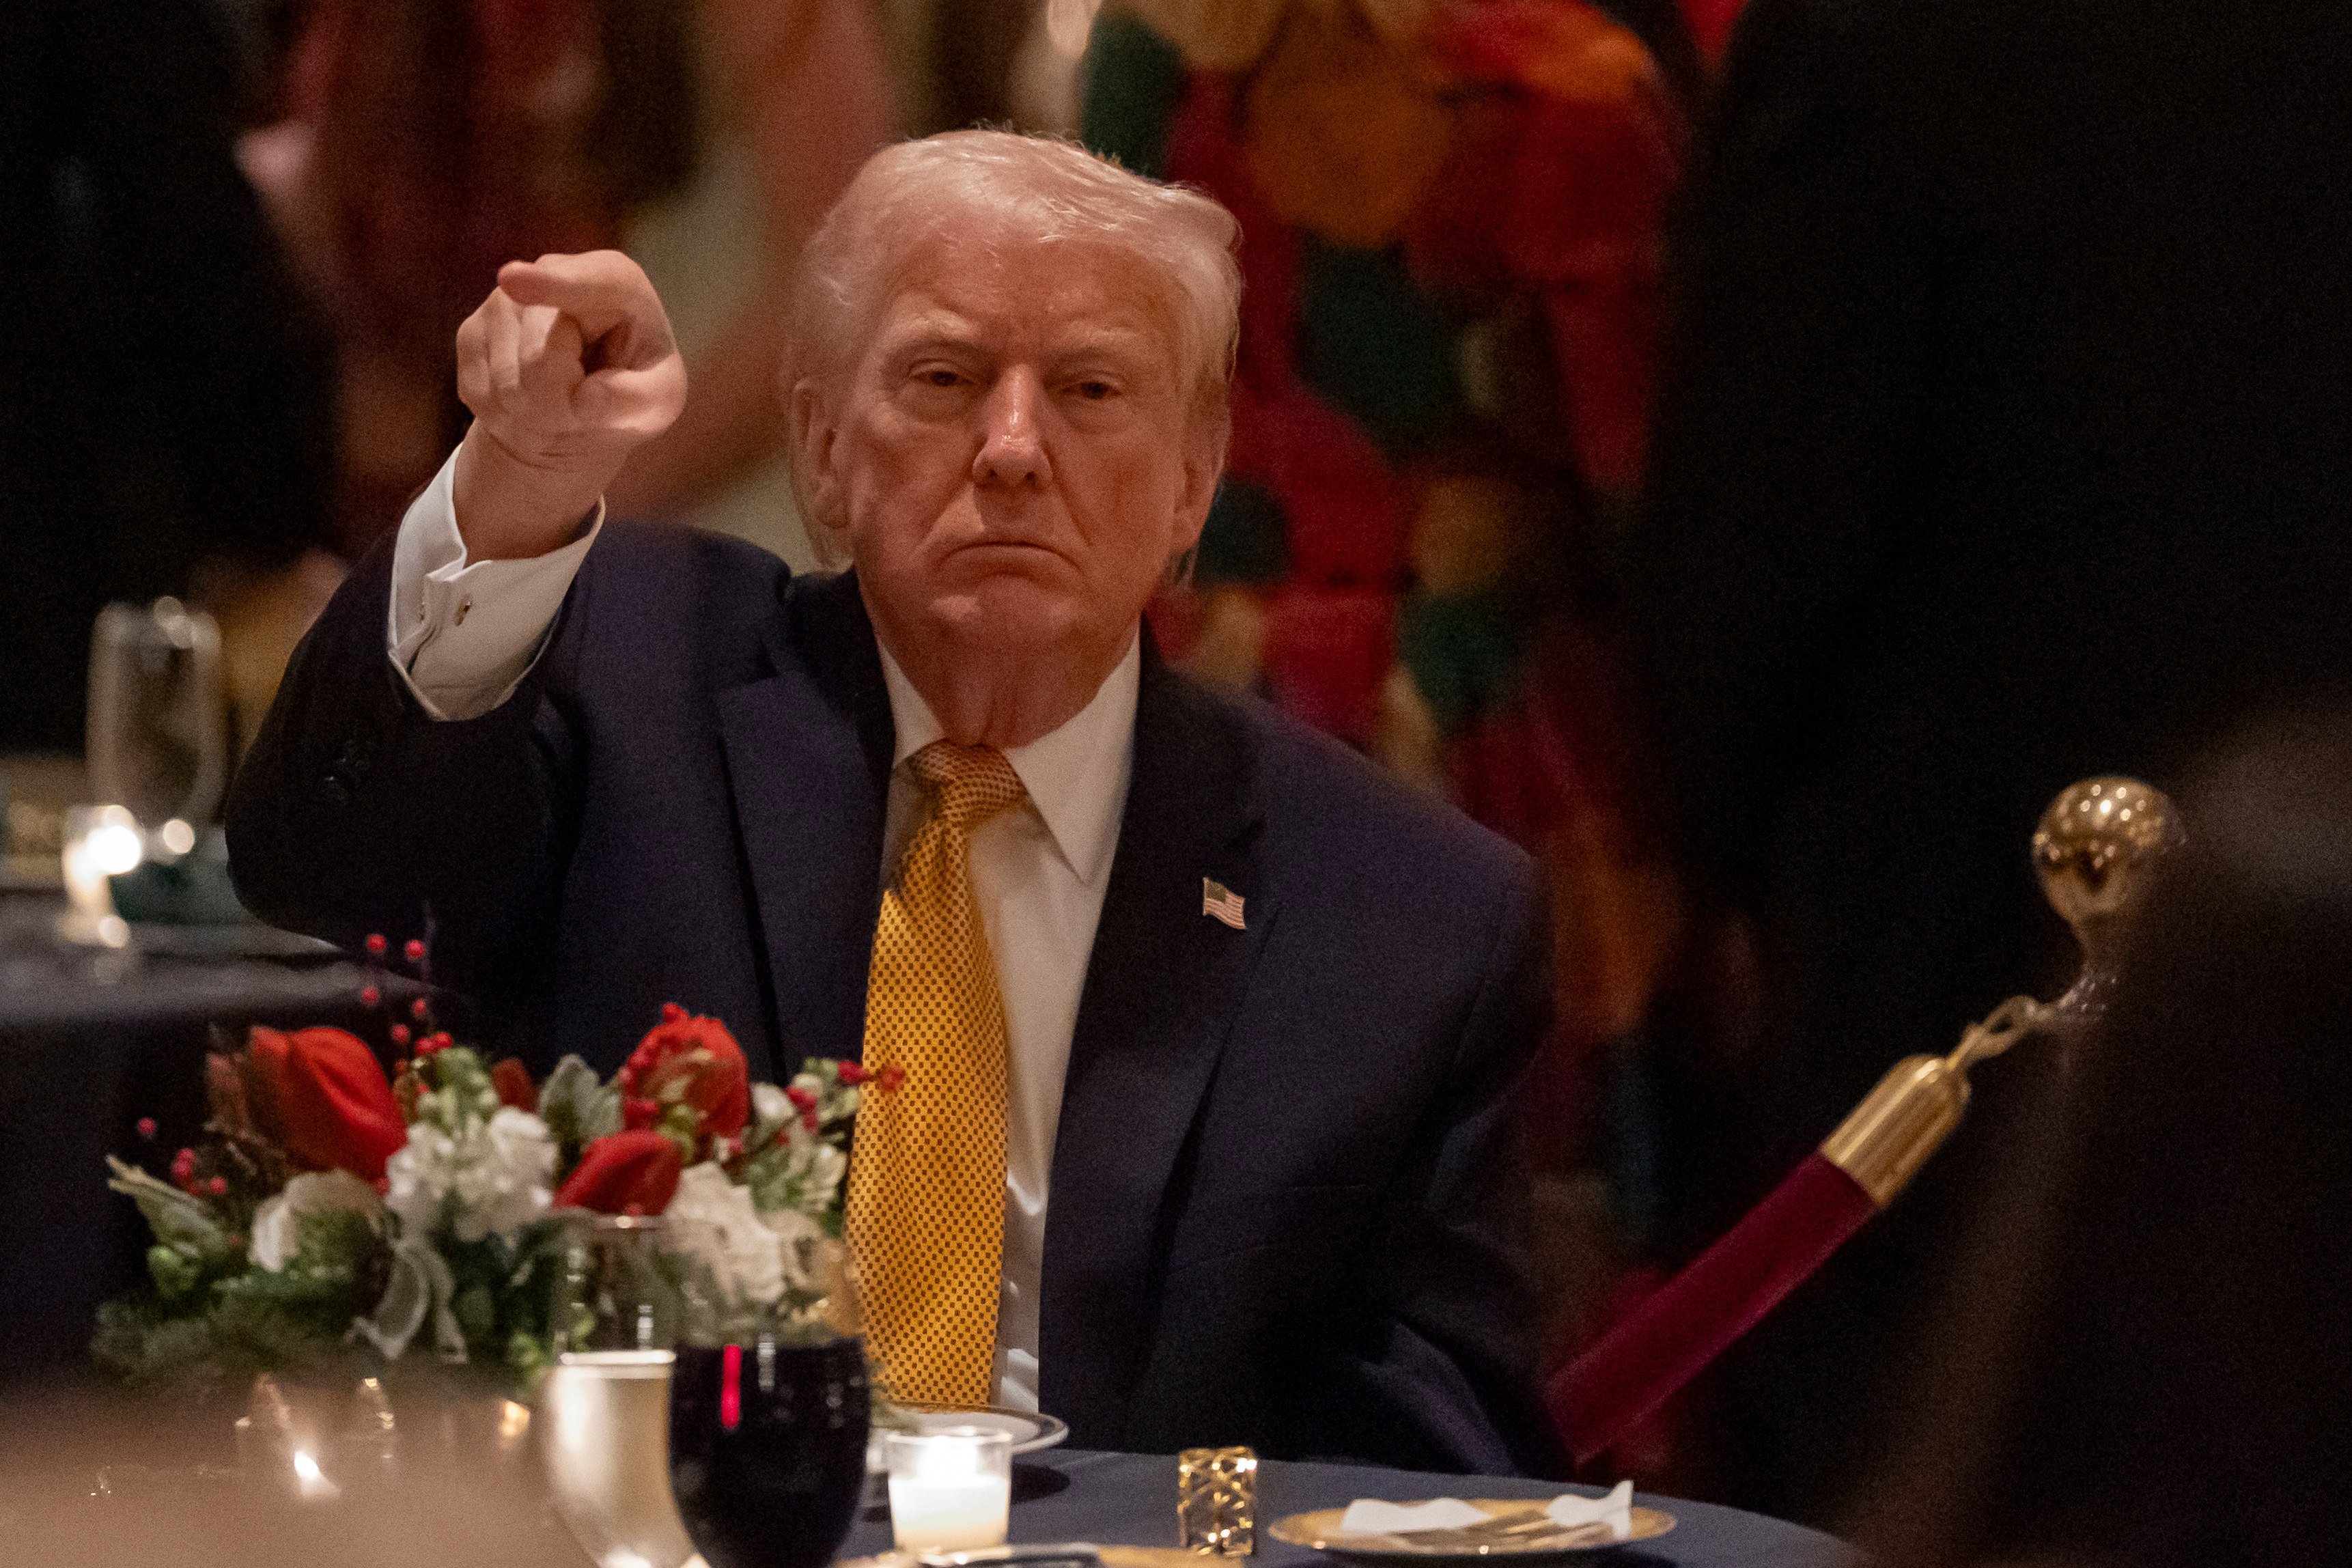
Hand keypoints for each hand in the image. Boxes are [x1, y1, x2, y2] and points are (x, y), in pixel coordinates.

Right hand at [451, 251, 686, 558]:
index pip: (587, 281)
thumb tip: (588, 397)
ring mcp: (503, 301)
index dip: (551, 284)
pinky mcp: (470, 332)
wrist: (579, 408)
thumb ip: (638, 398)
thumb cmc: (630, 391)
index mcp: (615, 282)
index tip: (513, 281)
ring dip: (537, 413)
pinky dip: (509, 417)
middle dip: (562, 403)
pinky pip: (482, 394)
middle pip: (540, 359)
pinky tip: (530, 403)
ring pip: (508, 384)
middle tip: (586, 405)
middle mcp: (553, 275)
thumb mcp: (659, 400)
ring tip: (560, 403)